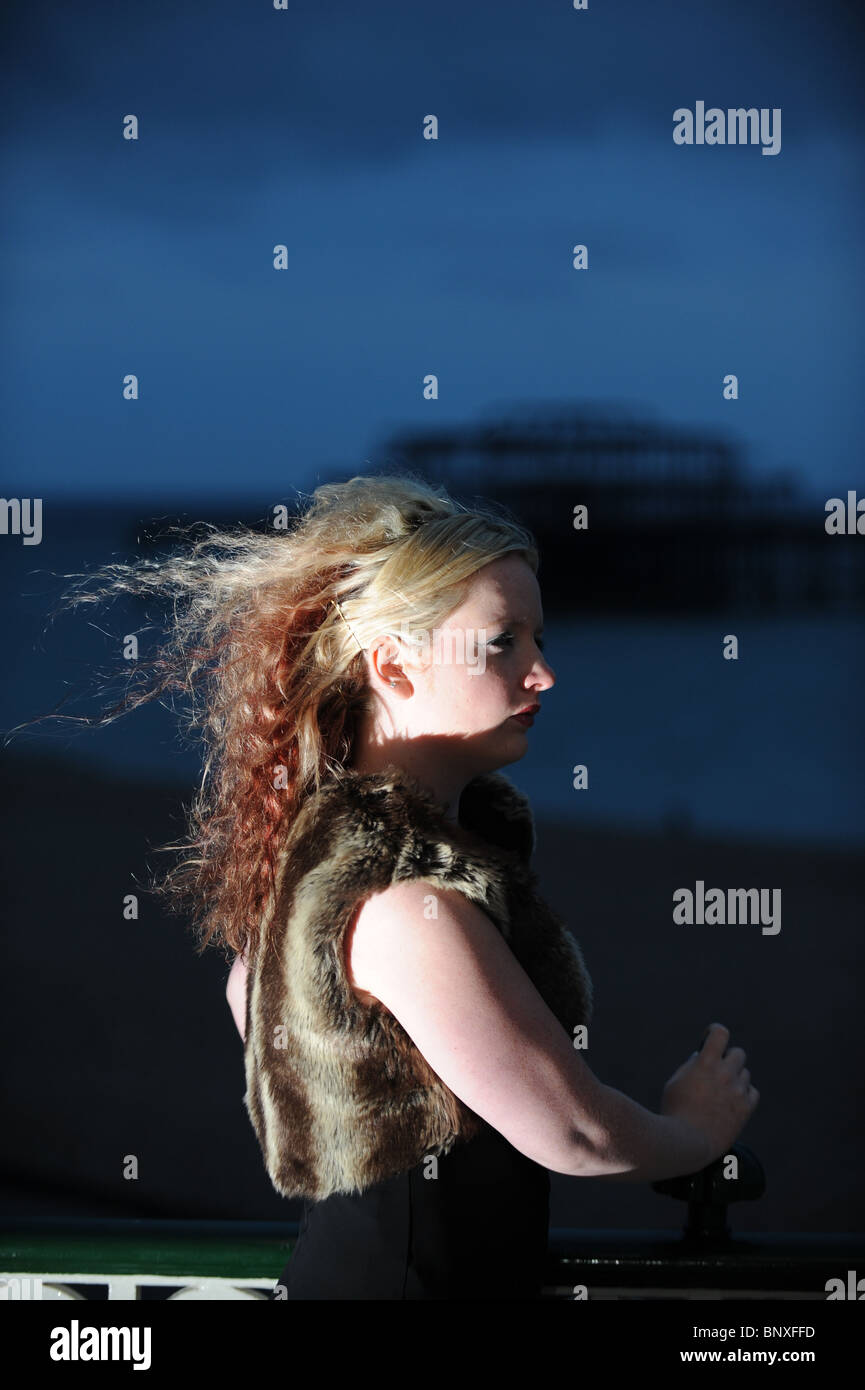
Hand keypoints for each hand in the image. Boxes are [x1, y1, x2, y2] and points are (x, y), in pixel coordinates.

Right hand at [659, 1022, 758, 1166]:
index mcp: (706, 1062)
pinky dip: (744, 1093)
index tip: (709, 1039)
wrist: (688, 1143)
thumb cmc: (675, 1111)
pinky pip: (753, 1092)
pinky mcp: (746, 1109)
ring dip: (734, 1077)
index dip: (714, 1032)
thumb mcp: (676, 1082)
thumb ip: (692, 1066)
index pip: (720, 1033)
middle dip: (726, 1058)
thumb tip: (702, 1058)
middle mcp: (726, 1073)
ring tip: (720, 1091)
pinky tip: (732, 1100)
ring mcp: (738, 1091)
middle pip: (738, 1053)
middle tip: (715, 1070)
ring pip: (745, 1073)